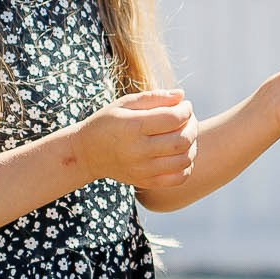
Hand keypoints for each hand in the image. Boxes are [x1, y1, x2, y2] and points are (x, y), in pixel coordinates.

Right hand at [77, 88, 196, 190]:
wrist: (87, 153)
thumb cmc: (108, 122)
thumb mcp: (125, 103)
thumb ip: (154, 97)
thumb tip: (182, 96)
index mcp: (133, 127)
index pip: (173, 119)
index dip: (185, 110)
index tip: (184, 105)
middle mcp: (138, 151)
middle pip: (182, 140)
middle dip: (193, 126)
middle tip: (188, 119)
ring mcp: (143, 170)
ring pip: (184, 160)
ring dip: (192, 145)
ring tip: (185, 134)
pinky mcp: (146, 182)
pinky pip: (178, 178)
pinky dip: (186, 165)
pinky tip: (179, 153)